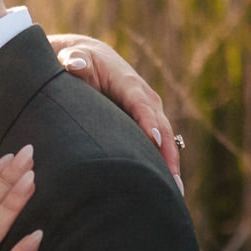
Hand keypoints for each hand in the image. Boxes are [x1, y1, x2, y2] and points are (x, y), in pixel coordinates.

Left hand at [49, 33, 181, 181]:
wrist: (90, 59)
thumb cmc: (80, 61)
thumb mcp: (75, 58)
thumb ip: (75, 62)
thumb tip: (75, 64)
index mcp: (128, 83)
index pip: (140, 104)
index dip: (147, 121)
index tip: (153, 140)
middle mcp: (145, 97)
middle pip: (161, 127)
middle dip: (168, 153)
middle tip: (172, 181)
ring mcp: (149, 111)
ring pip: (165, 139)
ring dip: (171, 164)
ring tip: (175, 192)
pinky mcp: (146, 123)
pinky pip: (159, 144)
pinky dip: (164, 163)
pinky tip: (166, 187)